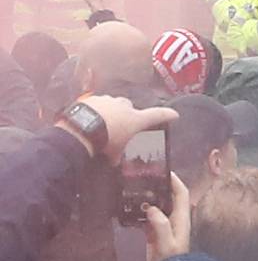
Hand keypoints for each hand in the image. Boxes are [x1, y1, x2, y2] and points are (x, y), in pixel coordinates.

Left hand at [62, 97, 177, 166]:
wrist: (80, 130)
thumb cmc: (104, 141)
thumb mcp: (114, 153)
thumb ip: (118, 155)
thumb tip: (115, 162)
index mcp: (135, 119)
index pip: (156, 115)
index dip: (167, 115)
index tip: (175, 114)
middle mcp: (124, 106)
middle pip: (130, 107)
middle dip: (126, 115)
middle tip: (119, 127)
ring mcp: (108, 100)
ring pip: (113, 104)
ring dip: (110, 112)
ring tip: (101, 125)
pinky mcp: (93, 98)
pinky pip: (97, 104)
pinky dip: (95, 110)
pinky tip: (89, 120)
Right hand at [142, 174, 191, 260]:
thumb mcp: (167, 243)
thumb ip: (160, 224)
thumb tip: (151, 208)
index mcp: (181, 219)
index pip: (182, 194)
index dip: (175, 181)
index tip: (164, 170)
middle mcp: (174, 220)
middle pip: (169, 197)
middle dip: (159, 186)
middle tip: (144, 178)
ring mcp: (164, 227)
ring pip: (158, 206)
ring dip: (149, 197)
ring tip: (135, 189)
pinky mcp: (154, 234)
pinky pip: (148, 218)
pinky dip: (141, 211)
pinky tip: (130, 208)